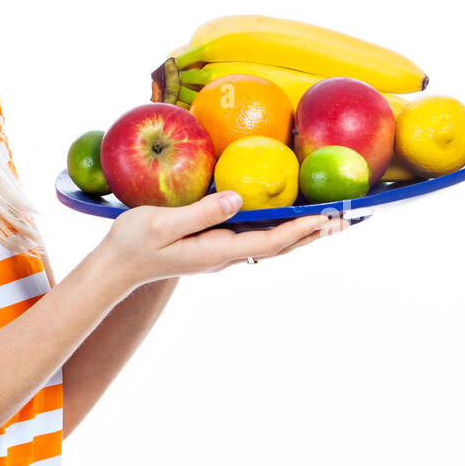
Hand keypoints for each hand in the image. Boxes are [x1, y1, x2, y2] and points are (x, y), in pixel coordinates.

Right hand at [101, 191, 349, 288]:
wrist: (116, 266)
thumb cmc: (134, 243)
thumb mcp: (162, 224)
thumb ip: (200, 212)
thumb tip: (238, 199)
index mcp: (217, 251)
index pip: (269, 241)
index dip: (300, 229)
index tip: (326, 216)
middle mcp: (226, 254)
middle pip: (281, 246)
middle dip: (315, 233)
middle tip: (348, 218)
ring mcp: (222, 251)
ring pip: (272, 242)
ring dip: (304, 231)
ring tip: (332, 218)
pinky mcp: (216, 244)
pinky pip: (258, 236)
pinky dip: (282, 226)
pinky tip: (289, 216)